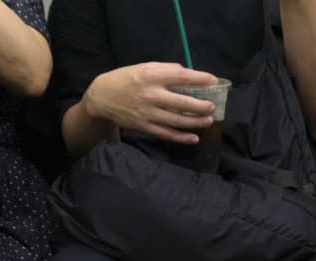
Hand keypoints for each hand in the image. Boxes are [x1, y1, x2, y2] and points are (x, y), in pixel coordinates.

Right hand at [83, 63, 219, 144]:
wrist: (102, 96)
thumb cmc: (127, 79)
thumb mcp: (144, 67)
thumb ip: (165, 70)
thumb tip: (187, 74)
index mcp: (151, 75)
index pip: (180, 76)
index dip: (199, 78)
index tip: (213, 80)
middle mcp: (151, 94)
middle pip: (182, 102)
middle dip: (200, 105)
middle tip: (212, 106)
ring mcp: (148, 113)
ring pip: (177, 120)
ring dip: (195, 122)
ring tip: (208, 120)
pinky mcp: (144, 126)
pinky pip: (166, 134)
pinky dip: (181, 137)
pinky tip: (194, 138)